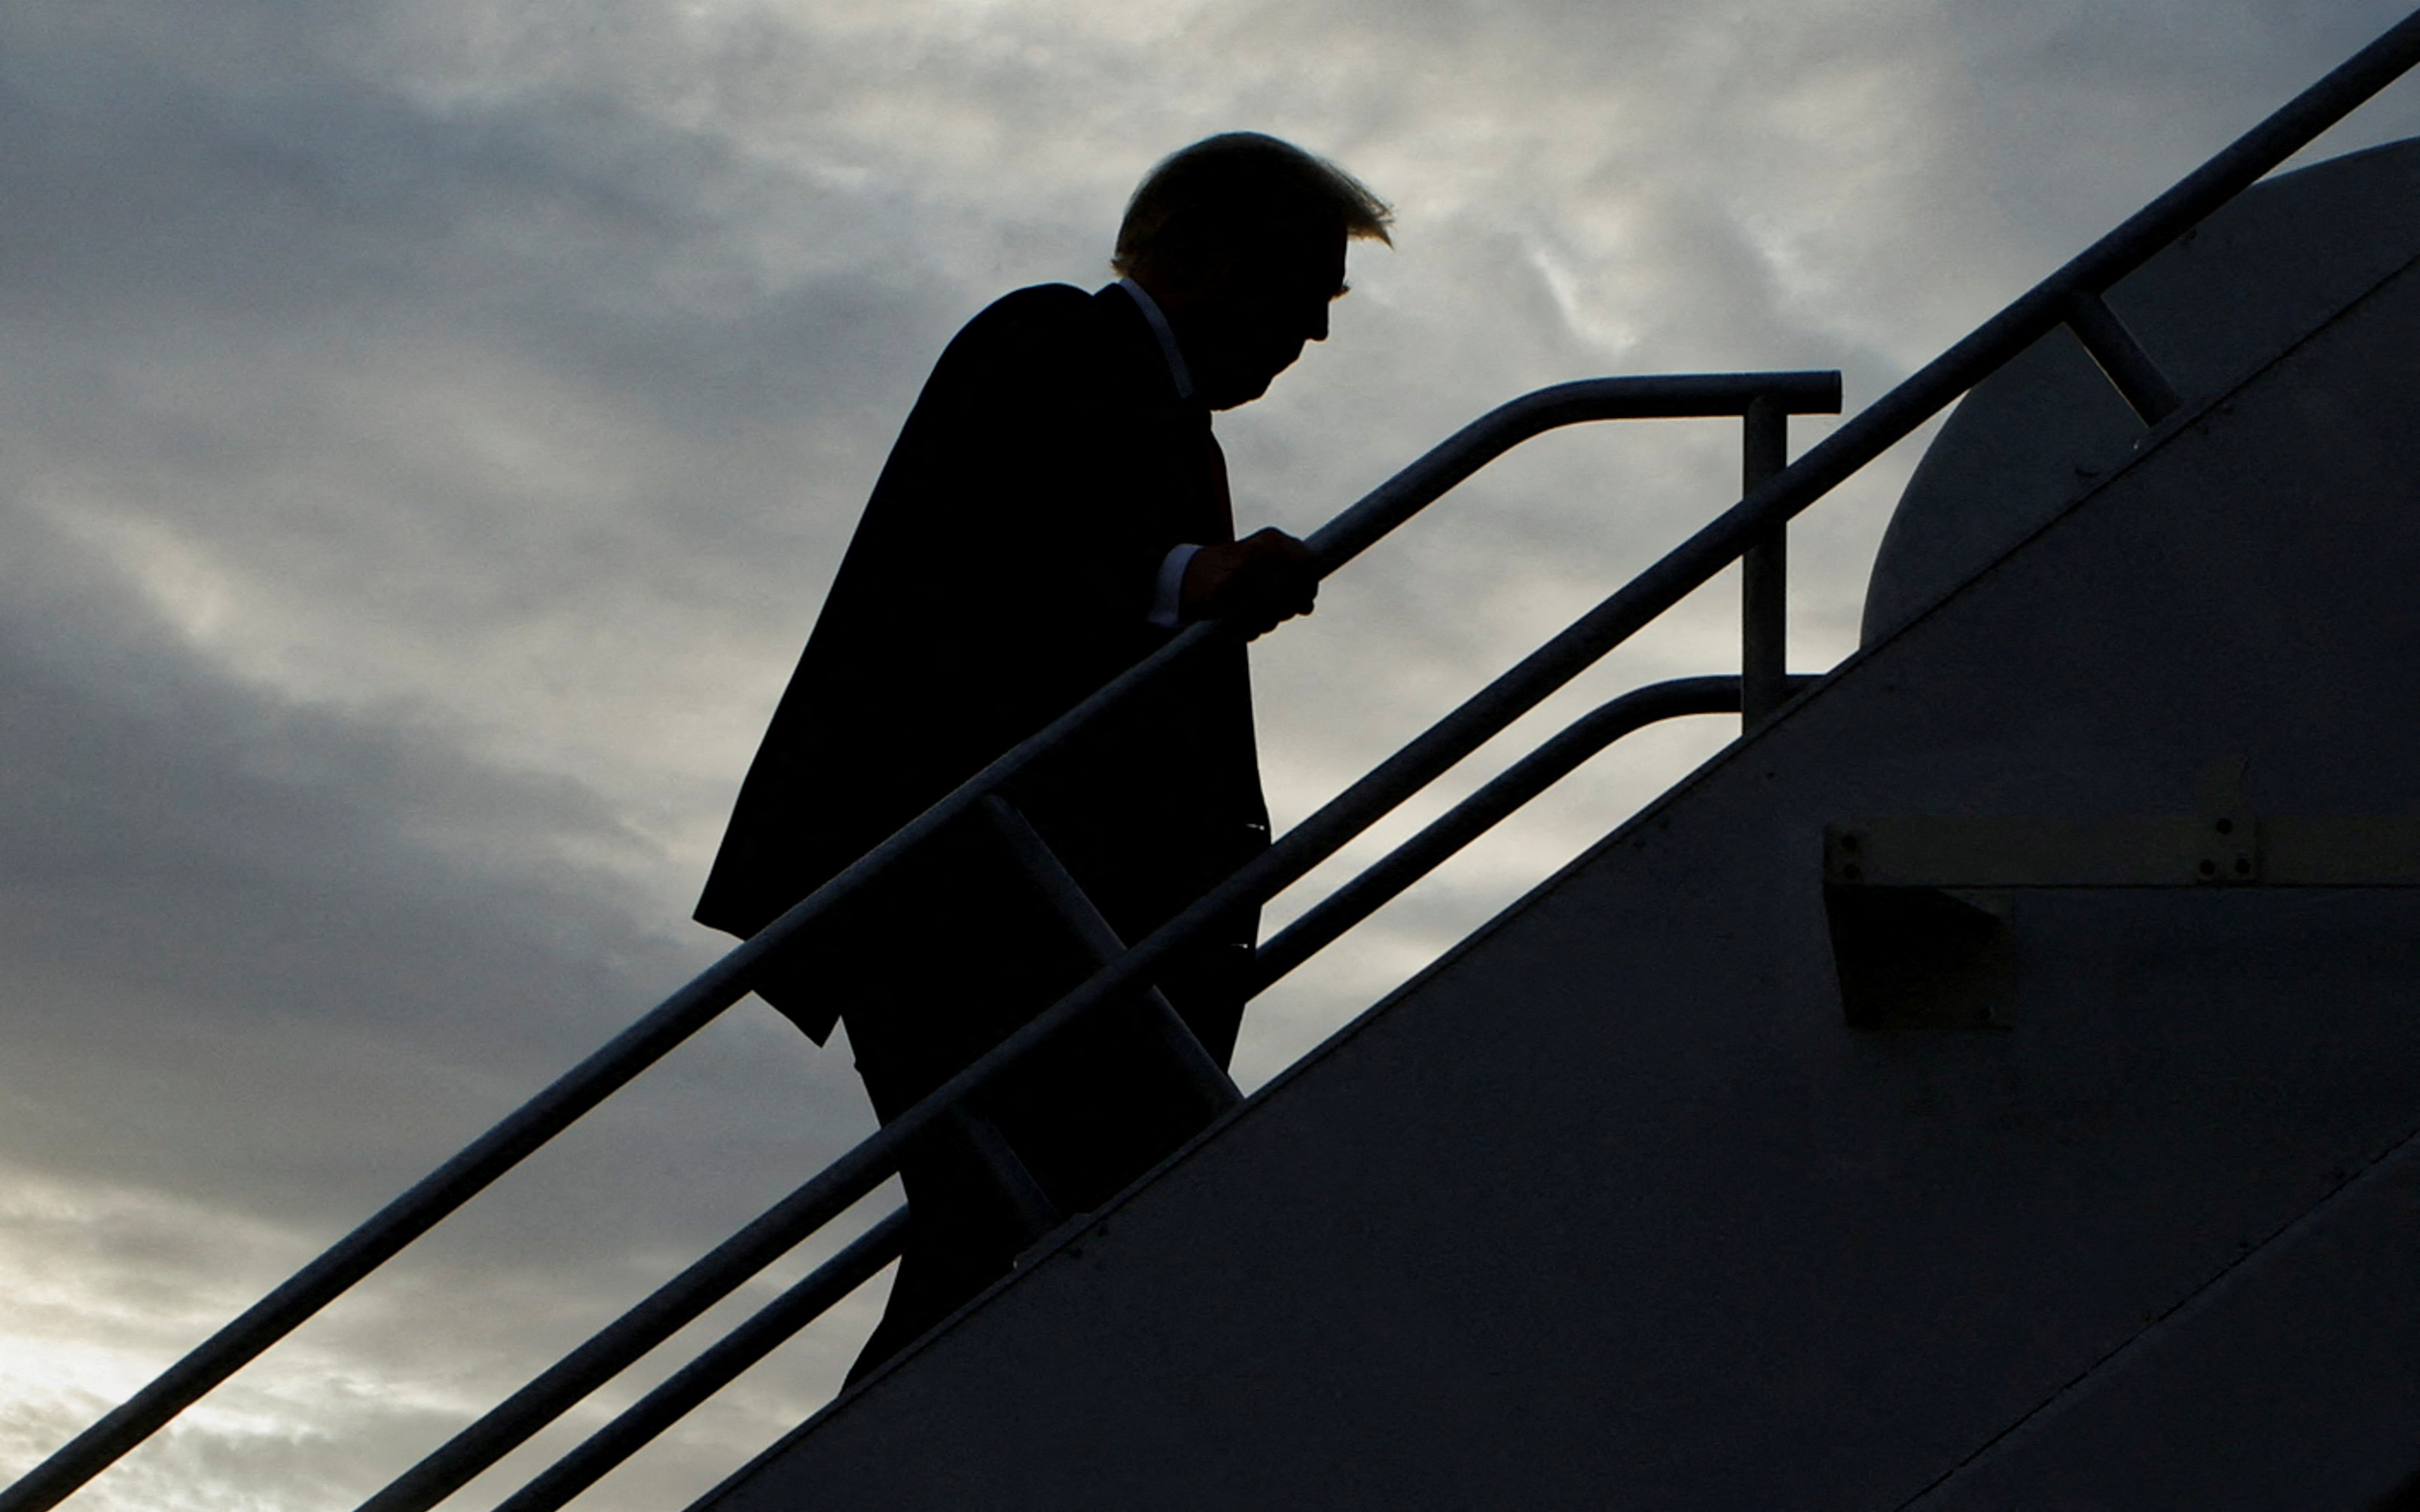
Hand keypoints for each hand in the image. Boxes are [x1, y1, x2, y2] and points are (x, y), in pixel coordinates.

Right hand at [1179, 528, 1318, 636]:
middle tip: (1275, 615)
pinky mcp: (1220, 592)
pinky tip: (1238, 629)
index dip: (1308, 587)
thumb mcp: (1266, 564)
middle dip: (1285, 609)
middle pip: (1292, 591)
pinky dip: (1247, 630)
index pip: (1308, 563)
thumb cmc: (1235, 572)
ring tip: (1255, 621)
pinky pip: (1248, 621)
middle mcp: (1257, 550)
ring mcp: (1238, 570)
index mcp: (1272, 539)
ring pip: (1272, 610)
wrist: (1188, 574)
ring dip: (1266, 622)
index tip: (1303, 603)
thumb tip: (1307, 607)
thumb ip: (1291, 580)